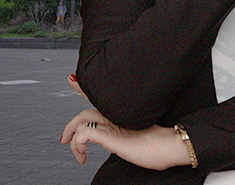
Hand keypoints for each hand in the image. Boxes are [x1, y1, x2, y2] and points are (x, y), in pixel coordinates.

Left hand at [60, 77, 187, 169]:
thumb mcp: (135, 137)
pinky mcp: (110, 135)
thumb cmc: (157, 144)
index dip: (83, 89)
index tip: (73, 81)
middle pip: (86, 111)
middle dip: (70, 125)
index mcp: (121, 114)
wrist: (169, 146)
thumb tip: (112, 141)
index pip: (98, 98)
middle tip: (64, 138)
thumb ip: (122, 134)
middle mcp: (115, 115)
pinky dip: (78, 143)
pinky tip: (82, 154)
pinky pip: (85, 133)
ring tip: (76, 151)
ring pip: (82, 120)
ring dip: (72, 136)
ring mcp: (112, 123)